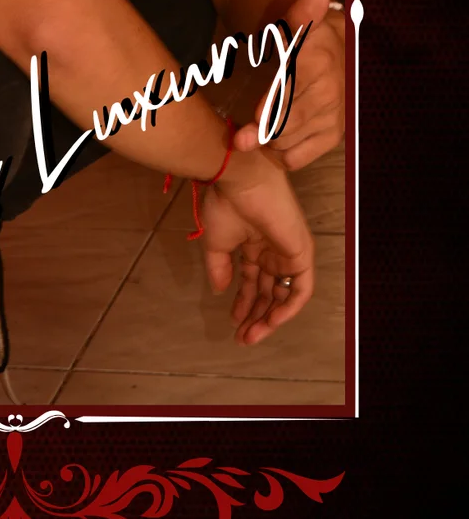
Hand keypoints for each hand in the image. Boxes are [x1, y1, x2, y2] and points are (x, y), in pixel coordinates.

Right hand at [202, 151, 314, 343]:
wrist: (241, 181)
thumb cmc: (227, 204)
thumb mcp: (216, 243)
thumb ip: (219, 268)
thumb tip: (220, 291)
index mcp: (254, 245)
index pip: (254, 282)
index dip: (244, 304)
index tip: (233, 322)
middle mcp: (273, 250)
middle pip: (269, 292)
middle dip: (256, 316)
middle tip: (243, 337)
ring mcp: (288, 252)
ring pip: (284, 294)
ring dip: (270, 318)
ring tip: (251, 335)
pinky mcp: (301, 253)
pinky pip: (301, 289)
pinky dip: (289, 308)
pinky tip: (271, 321)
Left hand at [232, 0, 344, 170]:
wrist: (331, 49)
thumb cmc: (299, 37)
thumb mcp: (294, 21)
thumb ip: (301, 15)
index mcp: (318, 61)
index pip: (293, 89)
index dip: (274, 104)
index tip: (255, 114)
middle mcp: (330, 91)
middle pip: (286, 122)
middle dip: (260, 130)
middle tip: (239, 137)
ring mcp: (334, 116)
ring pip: (288, 142)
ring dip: (268, 140)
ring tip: (256, 128)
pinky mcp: (334, 136)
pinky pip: (298, 158)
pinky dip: (282, 154)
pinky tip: (273, 139)